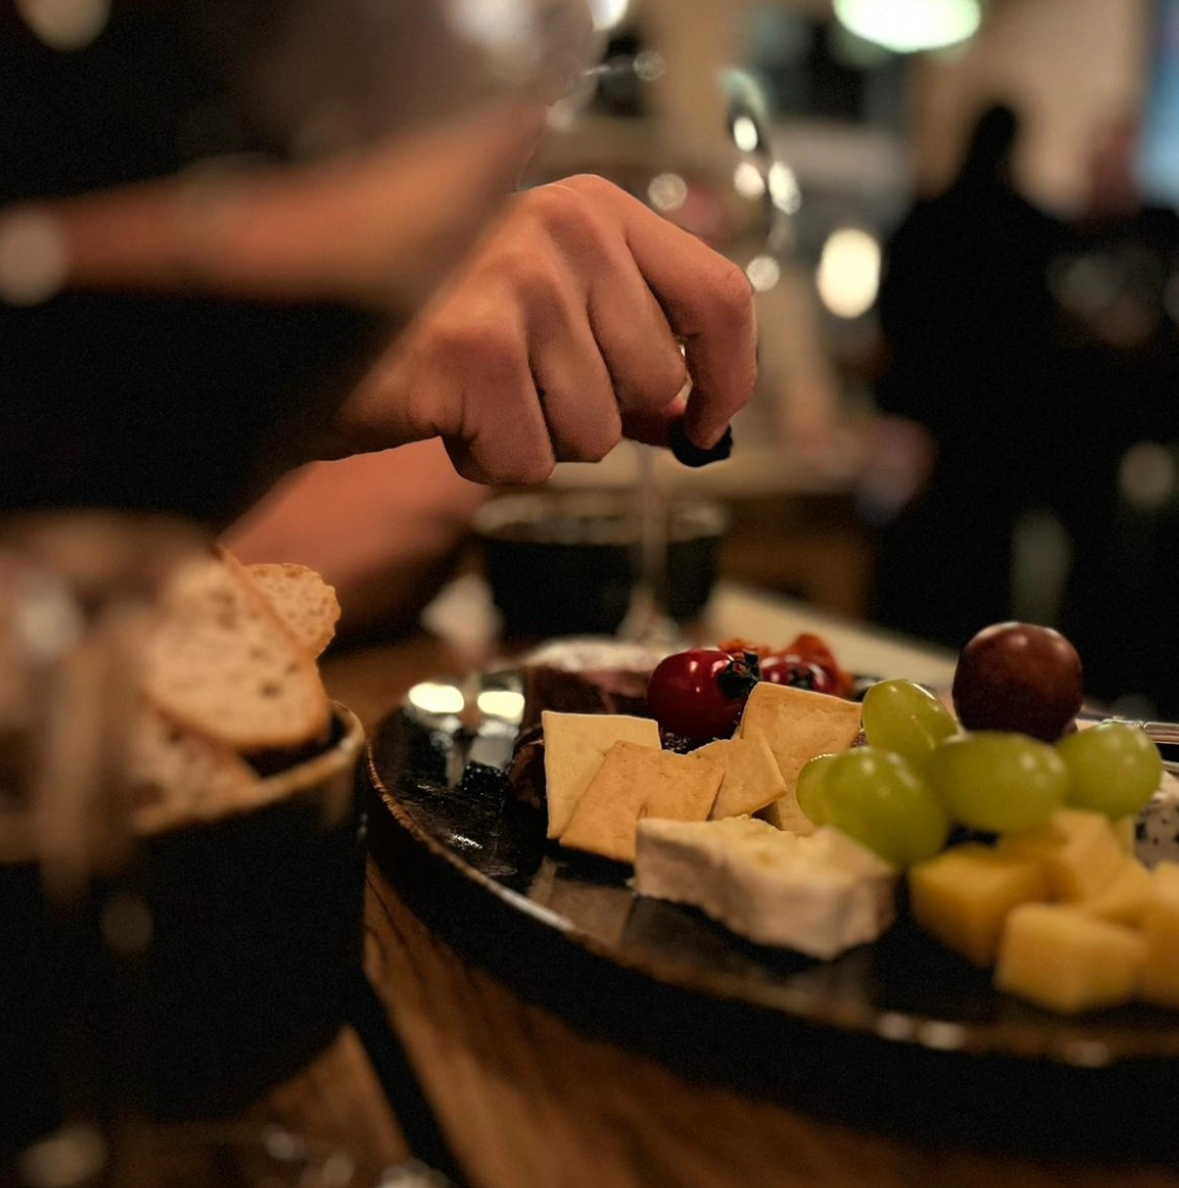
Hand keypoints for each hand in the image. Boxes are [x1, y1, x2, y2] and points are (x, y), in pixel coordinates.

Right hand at [324, 174, 757, 484]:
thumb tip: (694, 417)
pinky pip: (531, 460)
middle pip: (656, 384)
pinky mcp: (475, 350)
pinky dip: (489, 461)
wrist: (309, 335)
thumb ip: (623, 352)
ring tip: (477, 395)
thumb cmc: (434, 326)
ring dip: (537, 439)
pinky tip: (447, 415)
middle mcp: (565, 232)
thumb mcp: (545, 311)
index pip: (720, 294)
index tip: (707, 422)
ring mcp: (519, 286)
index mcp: (595, 210)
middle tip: (526, 390)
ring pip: (595, 432)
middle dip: (598, 416)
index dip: (731, 374)